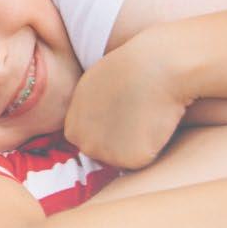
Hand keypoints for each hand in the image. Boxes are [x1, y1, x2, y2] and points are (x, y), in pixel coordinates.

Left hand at [64, 29, 192, 169]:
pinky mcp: (130, 160)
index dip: (109, 129)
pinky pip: (145, 160)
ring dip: (137, 146)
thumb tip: (98, 122)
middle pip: (105, 154)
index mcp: (72, 127)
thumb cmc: (129, 69)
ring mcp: (105, 154)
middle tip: (137, 115)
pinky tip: (155, 124)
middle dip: (120, 142)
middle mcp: (83, 143)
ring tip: (145, 117)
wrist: (154, 67)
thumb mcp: (92, 88)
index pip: (89, 141)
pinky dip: (154, 148)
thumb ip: (89, 112)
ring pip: (124, 159)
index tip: (122, 112)